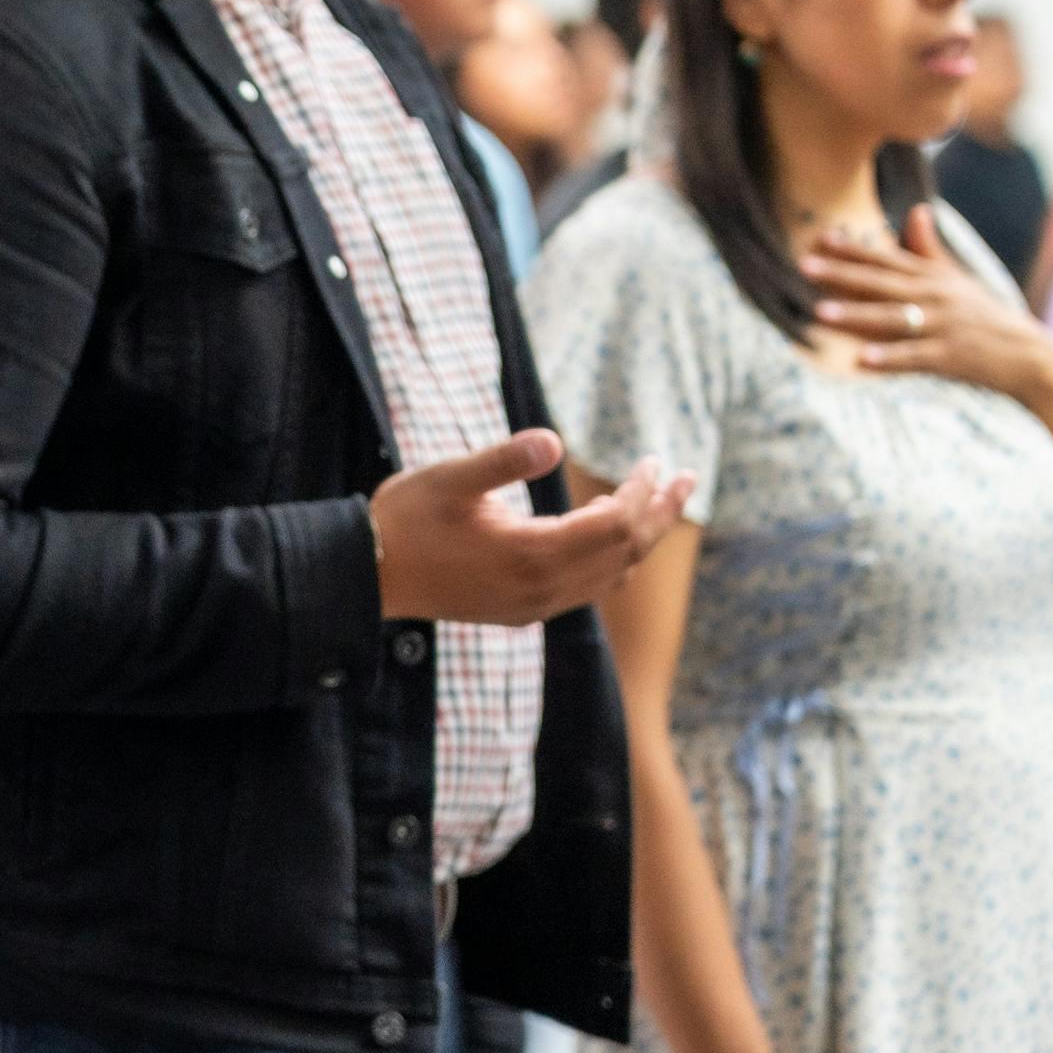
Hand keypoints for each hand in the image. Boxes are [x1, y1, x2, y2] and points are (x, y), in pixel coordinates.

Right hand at [371, 429, 691, 625]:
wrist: (366, 576)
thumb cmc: (405, 520)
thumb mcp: (451, 478)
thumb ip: (505, 459)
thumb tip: (555, 440)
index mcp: (531, 554)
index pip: (614, 526)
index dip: (643, 494)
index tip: (657, 460)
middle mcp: (541, 589)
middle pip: (623, 555)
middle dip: (659, 516)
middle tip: (686, 479)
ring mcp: (532, 607)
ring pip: (609, 576)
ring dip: (640, 540)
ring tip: (661, 505)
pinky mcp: (519, 612)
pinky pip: (586, 591)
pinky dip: (611, 562)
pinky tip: (610, 540)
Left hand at [808, 208, 1052, 412]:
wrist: (1031, 355)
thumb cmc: (985, 315)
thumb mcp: (958, 279)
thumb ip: (930, 249)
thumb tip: (917, 209)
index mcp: (932, 277)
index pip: (886, 258)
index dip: (852, 248)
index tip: (819, 238)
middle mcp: (935, 296)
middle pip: (881, 282)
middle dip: (841, 274)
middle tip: (803, 266)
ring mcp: (943, 325)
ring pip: (892, 318)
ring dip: (856, 316)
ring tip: (820, 314)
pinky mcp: (952, 356)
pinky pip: (915, 357)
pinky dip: (890, 358)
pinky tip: (862, 360)